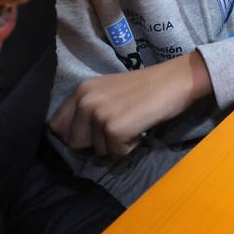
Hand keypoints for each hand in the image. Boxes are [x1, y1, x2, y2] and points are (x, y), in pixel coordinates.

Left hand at [49, 52, 210, 158]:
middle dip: (95, 143)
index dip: (75, 134)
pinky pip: (117, 153)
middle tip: (118, 129)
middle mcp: (85, 101)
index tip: (93, 133)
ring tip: (133, 123)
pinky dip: (131, 147)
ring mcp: (99, 115)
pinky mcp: (115, 129)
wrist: (176, 80)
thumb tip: (77, 139)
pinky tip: (141, 129)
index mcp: (81, 90)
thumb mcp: (109, 91)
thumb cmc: (148, 87)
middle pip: (75, 143)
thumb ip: (90, 108)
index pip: (57, 126)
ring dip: (116, 144)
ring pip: (98, 150)